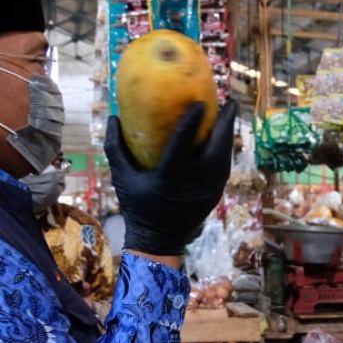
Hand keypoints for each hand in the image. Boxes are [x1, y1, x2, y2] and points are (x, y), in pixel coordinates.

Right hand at [106, 101, 236, 255]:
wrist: (158, 240)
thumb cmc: (137, 206)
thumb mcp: (122, 178)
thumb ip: (116, 148)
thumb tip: (113, 117)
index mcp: (170, 176)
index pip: (183, 143)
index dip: (193, 121)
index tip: (201, 102)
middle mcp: (194, 181)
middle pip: (217, 147)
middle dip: (226, 122)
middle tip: (228, 101)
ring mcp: (209, 189)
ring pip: (225, 156)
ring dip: (229, 133)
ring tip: (229, 114)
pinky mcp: (216, 194)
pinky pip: (224, 166)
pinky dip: (224, 149)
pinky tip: (223, 137)